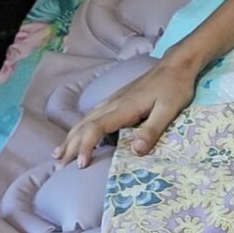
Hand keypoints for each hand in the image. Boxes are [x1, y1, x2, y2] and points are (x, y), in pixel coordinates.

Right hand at [53, 60, 198, 167]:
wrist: (176, 66)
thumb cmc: (174, 88)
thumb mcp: (168, 111)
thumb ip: (152, 130)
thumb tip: (136, 151)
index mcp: (124, 108)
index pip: (96, 128)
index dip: (86, 146)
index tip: (80, 165)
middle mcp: (112, 104)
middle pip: (84, 126)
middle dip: (70, 146)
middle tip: (59, 166)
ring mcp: (112, 100)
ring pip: (84, 120)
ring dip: (70, 138)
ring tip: (58, 154)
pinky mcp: (116, 100)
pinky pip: (91, 116)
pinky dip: (79, 128)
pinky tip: (76, 134)